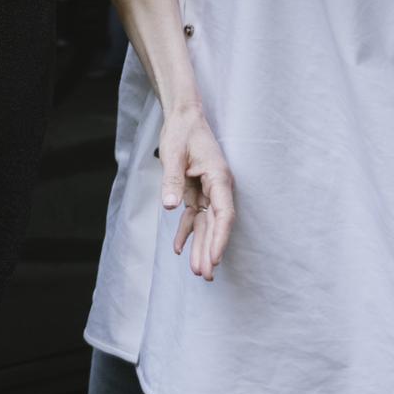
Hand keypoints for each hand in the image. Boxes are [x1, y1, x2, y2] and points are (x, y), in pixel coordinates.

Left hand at [157, 102, 234, 280]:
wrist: (183, 117)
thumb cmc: (182, 131)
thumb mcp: (174, 154)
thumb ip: (172, 179)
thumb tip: (170, 206)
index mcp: (218, 177)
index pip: (223, 214)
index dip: (220, 238)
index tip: (215, 259)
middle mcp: (217, 187)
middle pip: (216, 224)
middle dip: (210, 250)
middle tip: (205, 275)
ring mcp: (208, 191)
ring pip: (206, 224)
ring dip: (201, 247)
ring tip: (197, 272)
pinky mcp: (196, 191)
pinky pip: (194, 216)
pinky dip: (187, 232)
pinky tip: (179, 249)